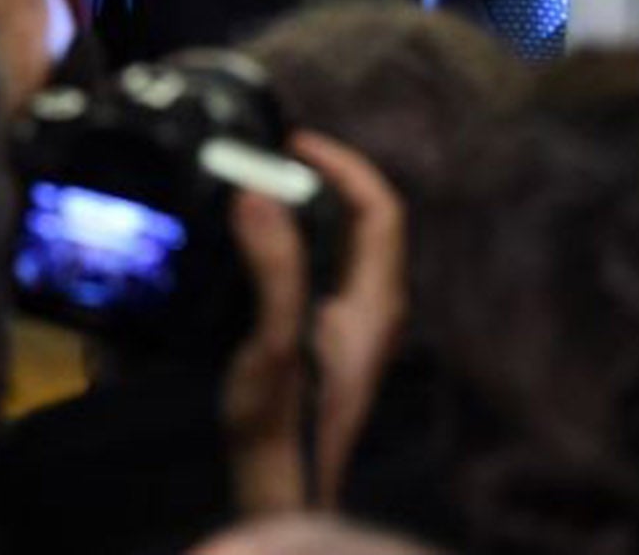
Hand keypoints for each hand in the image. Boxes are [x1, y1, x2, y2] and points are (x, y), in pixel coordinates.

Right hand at [222, 134, 406, 514]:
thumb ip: (274, 269)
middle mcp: (376, 310)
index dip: (345, 165)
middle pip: (368, 222)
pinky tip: (262, 244)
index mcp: (377, 303)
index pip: (380, 208)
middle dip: (328, 178)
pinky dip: (300, 240)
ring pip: (348, 245)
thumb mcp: (274, 344)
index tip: (298, 143)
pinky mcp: (331, 341)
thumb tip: (258, 196)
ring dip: (314, 207)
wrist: (281, 495)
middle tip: (278, 157)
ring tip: (266, 186)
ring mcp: (356, 328)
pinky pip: (326, 269)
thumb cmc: (283, 430)